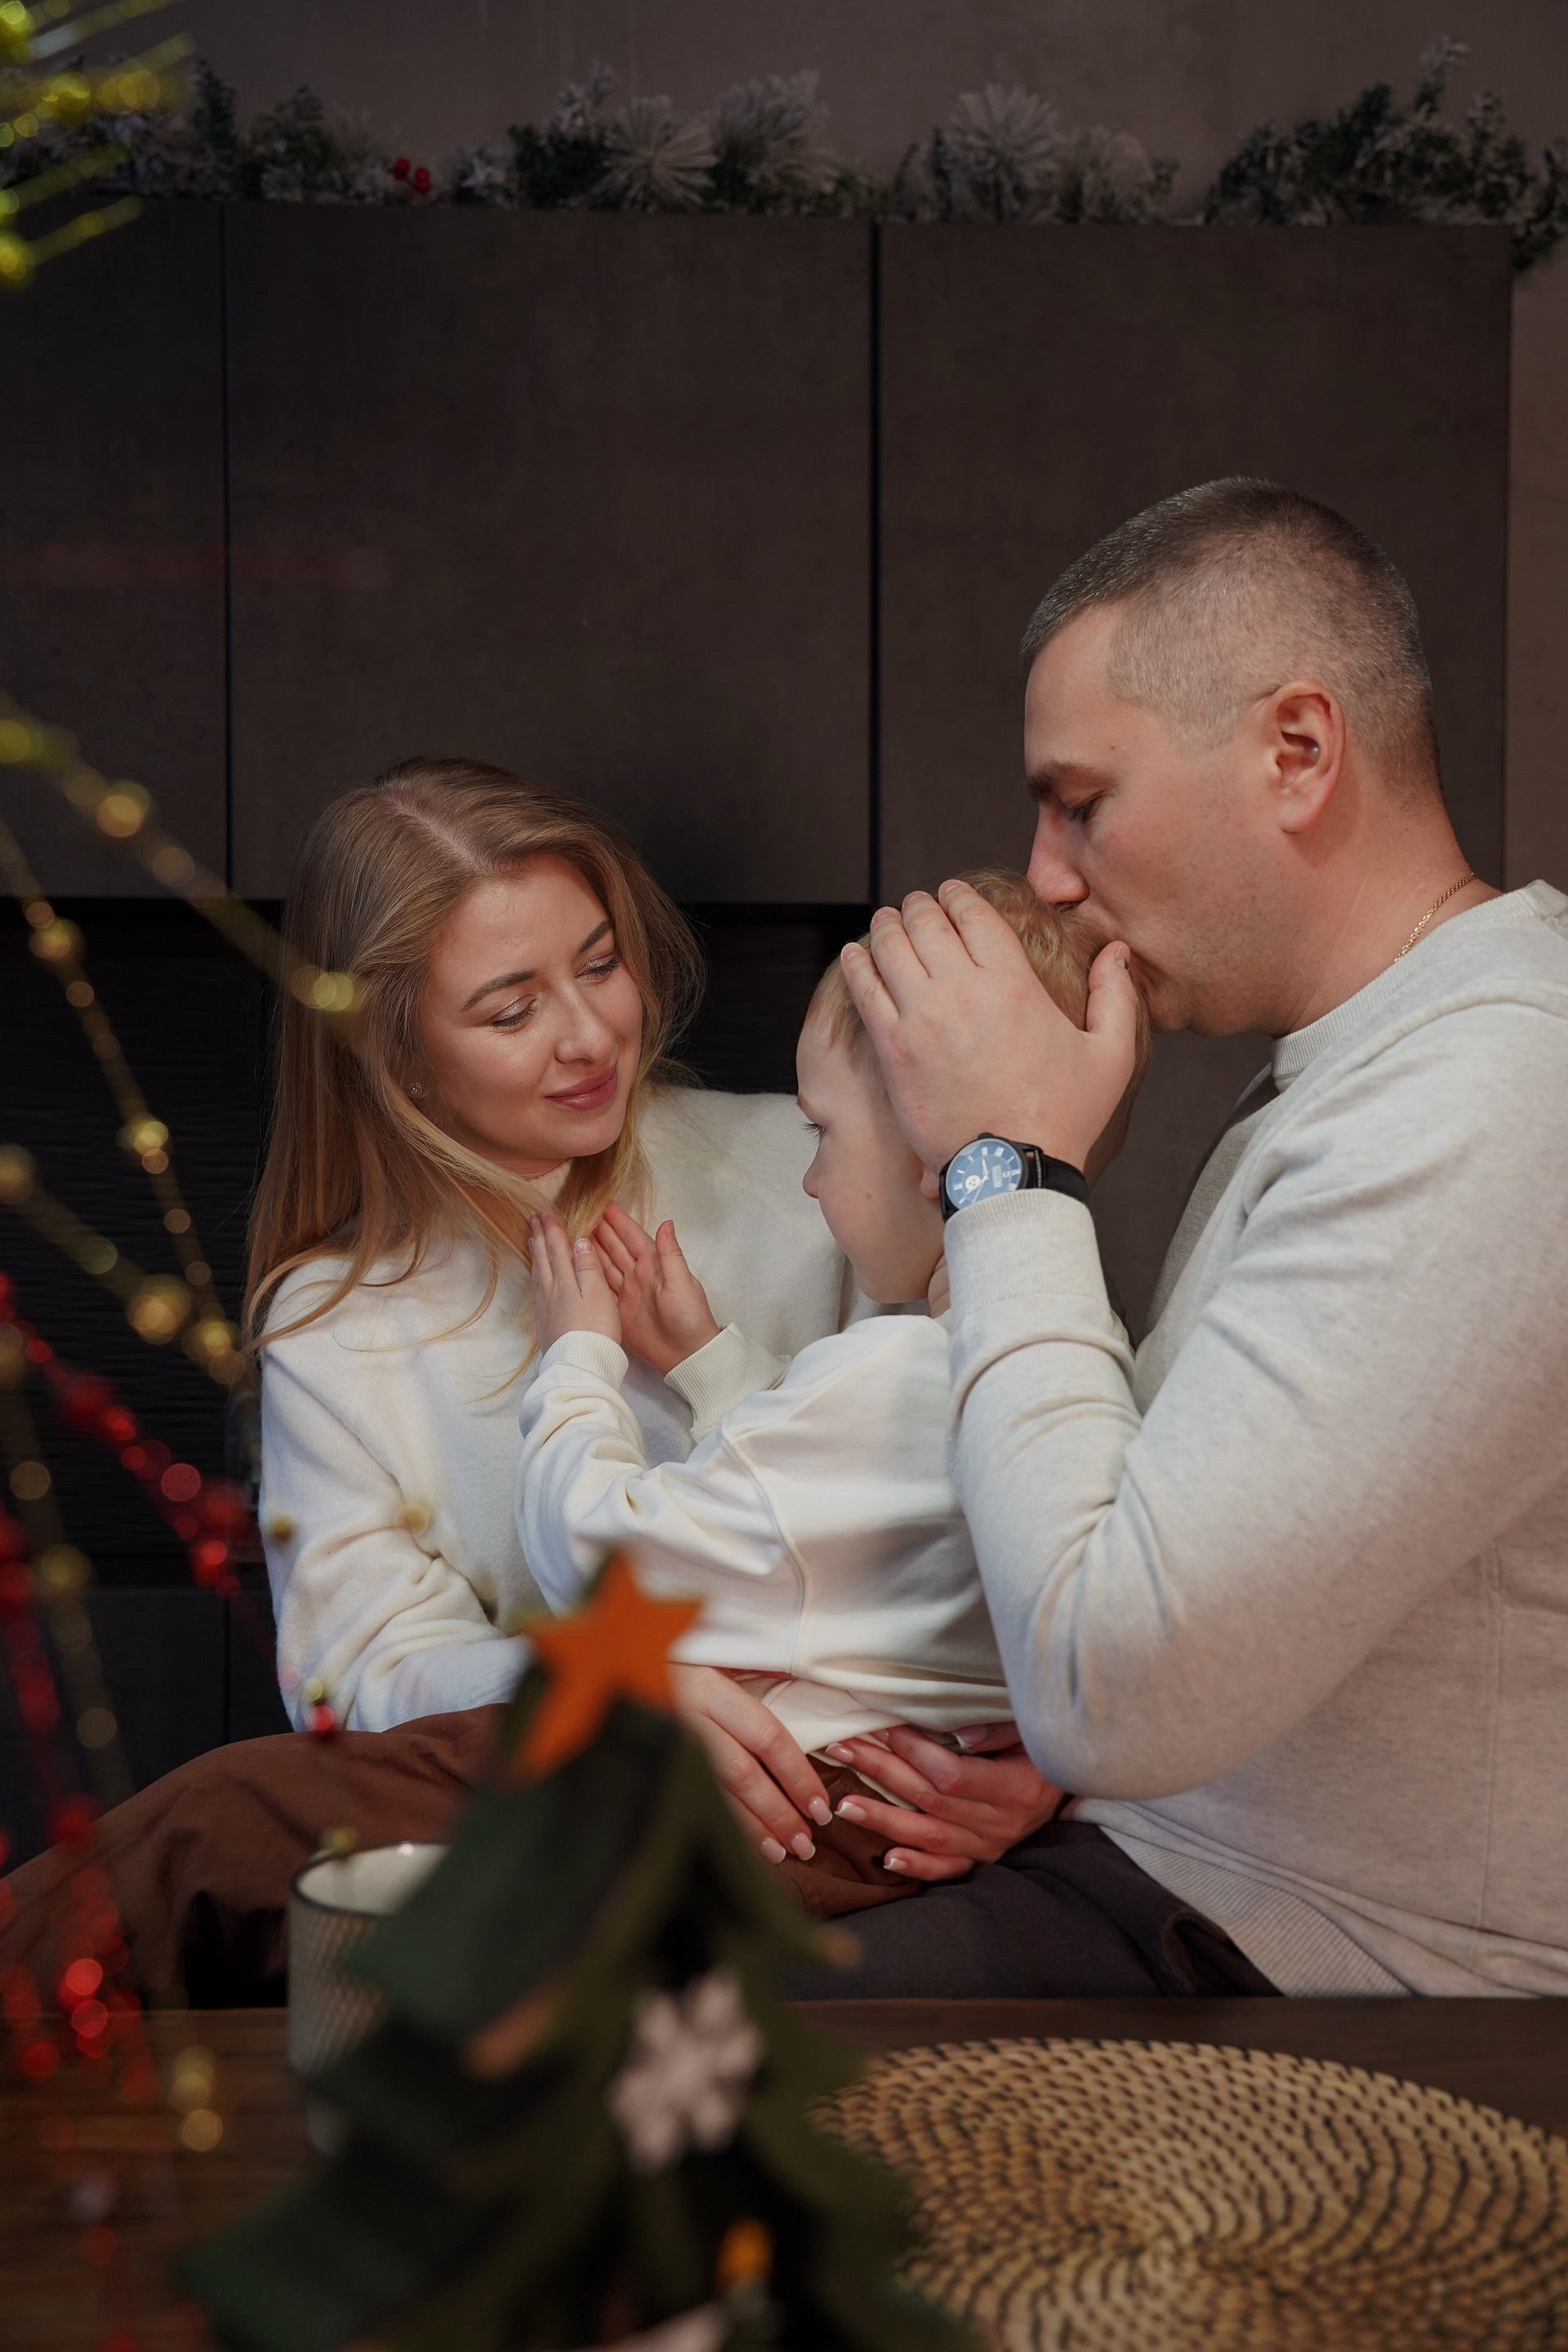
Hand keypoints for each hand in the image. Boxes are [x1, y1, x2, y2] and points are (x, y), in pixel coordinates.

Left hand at [529, 1213, 621, 1352]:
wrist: (580, 1365)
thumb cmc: (596, 1329)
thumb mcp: (599, 1293)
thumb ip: (588, 1266)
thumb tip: (579, 1241)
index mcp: (565, 1281)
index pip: (557, 1249)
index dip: (552, 1230)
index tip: (545, 1213)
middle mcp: (551, 1291)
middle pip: (544, 1259)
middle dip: (539, 1237)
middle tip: (533, 1220)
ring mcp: (545, 1307)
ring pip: (538, 1273)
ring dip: (536, 1254)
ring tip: (532, 1241)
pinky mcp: (545, 1322)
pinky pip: (537, 1288)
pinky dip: (536, 1274)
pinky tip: (538, 1276)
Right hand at [592, 1202, 720, 1377]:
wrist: (686, 1354)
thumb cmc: (689, 1316)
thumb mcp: (682, 1283)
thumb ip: (671, 1254)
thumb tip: (666, 1222)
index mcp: (654, 1264)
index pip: (633, 1237)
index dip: (619, 1221)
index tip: (603, 1203)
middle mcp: (638, 1274)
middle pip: (614, 1247)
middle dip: (598, 1230)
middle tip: (577, 1213)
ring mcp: (627, 1291)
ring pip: (604, 1264)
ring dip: (589, 1249)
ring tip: (571, 1233)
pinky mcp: (618, 1309)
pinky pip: (600, 1287)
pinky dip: (588, 1275)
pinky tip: (575, 1265)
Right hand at [670, 1664, 833, 1864]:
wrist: (626, 1650)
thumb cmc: (687, 1648)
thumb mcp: (725, 1649)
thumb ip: (764, 1668)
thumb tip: (804, 1687)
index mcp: (709, 1686)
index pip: (766, 1737)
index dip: (796, 1775)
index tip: (819, 1805)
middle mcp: (686, 1715)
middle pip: (741, 1774)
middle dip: (777, 1813)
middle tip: (805, 1843)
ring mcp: (667, 1740)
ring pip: (715, 1793)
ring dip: (751, 1827)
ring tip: (782, 1852)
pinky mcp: (656, 1756)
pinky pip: (693, 1794)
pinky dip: (721, 1820)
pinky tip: (742, 1842)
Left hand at [821, 1724, 1066, 1883]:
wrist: (1074, 1780)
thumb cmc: (1048, 1746)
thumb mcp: (1032, 1728)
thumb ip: (997, 1730)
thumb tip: (957, 1735)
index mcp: (1018, 1789)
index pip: (953, 1775)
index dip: (915, 1752)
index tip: (885, 1728)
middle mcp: (1003, 1823)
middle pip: (931, 1800)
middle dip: (882, 1772)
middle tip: (844, 1750)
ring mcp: (993, 1846)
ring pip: (930, 1836)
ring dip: (884, 1820)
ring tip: (845, 1805)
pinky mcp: (985, 1859)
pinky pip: (949, 1869)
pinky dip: (918, 1866)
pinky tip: (887, 1860)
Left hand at [840, 879, 1140, 1172]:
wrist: (1010, 1171)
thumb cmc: (1062, 1119)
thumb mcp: (1109, 1055)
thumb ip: (1116, 996)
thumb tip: (1117, 952)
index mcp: (1013, 983)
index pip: (975, 915)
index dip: (959, 895)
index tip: (951, 891)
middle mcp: (963, 991)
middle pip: (928, 923)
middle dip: (919, 905)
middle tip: (915, 903)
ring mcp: (922, 1018)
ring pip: (891, 948)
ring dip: (886, 926)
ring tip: (885, 920)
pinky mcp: (893, 1050)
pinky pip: (864, 990)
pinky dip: (856, 964)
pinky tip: (854, 955)